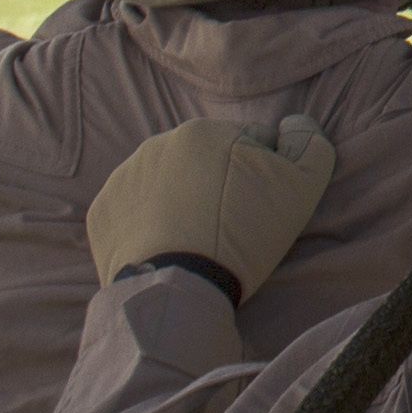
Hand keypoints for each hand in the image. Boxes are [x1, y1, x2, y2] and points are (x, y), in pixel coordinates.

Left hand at [86, 114, 336, 300]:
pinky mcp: (102, 211)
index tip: (262, 209)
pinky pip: (135, 210)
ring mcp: (123, 177)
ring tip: (196, 240)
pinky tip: (167, 247)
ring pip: (168, 183)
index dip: (265, 176)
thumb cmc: (244, 236)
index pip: (250, 143)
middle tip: (231, 227)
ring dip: (184, 201)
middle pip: (206, 161)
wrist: (178, 289)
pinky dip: (150, 222)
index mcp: (203, 131)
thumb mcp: (303, 187)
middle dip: (220, 184)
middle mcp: (157, 143)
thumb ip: (309, 143)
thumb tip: (293, 124)